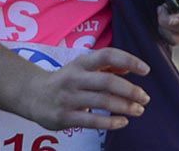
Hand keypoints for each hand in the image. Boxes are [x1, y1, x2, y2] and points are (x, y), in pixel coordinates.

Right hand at [22, 47, 149, 130]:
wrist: (32, 95)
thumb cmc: (66, 79)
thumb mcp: (83, 67)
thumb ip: (106, 67)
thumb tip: (130, 69)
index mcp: (81, 62)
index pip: (108, 55)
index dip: (129, 60)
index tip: (146, 70)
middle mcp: (74, 78)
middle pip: (107, 82)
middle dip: (130, 90)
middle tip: (145, 98)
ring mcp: (68, 98)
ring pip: (102, 102)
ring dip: (125, 107)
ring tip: (139, 110)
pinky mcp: (64, 117)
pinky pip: (91, 121)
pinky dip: (110, 122)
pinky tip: (123, 122)